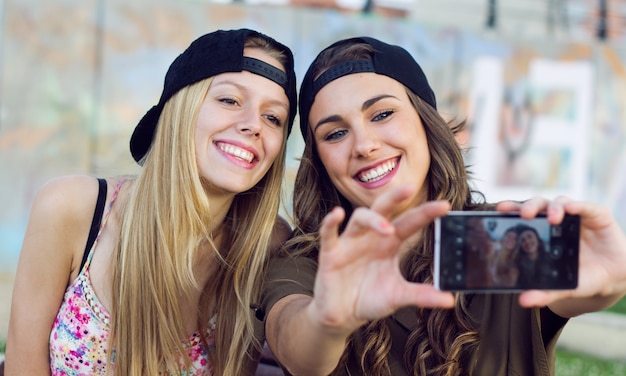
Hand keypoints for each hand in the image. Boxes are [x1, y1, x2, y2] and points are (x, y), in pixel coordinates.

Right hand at [309, 184, 454, 335]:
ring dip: (373, 219)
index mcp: (389, 245)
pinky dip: (330, 222)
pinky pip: (329, 233)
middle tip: (410, 187)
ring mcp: (350, 243)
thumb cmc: (369, 299)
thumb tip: (449, 299)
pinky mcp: (330, 254)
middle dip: (395, 197)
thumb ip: (421, 295)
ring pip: (359, 218)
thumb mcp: (398, 296)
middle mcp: (370, 238)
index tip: (445, 206)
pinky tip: (336, 214)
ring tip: (388, 229)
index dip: (425, 213)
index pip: (409, 222)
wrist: (343, 316)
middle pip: (383, 208)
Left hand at [497, 196, 625, 315]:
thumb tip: (523, 301)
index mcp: (544, 232)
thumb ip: (544, 292)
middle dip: (530, 206)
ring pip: (560, 202)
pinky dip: (579, 206)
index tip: (500, 209)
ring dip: (554, 207)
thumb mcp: (563, 286)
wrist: (613, 278)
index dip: (513, 209)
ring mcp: (577, 216)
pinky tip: (572, 209)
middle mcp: (557, 220)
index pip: (524, 215)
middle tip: (525, 215)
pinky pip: (586, 207)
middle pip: (539, 205)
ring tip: (552, 218)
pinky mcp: (597, 215)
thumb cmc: (582, 277)